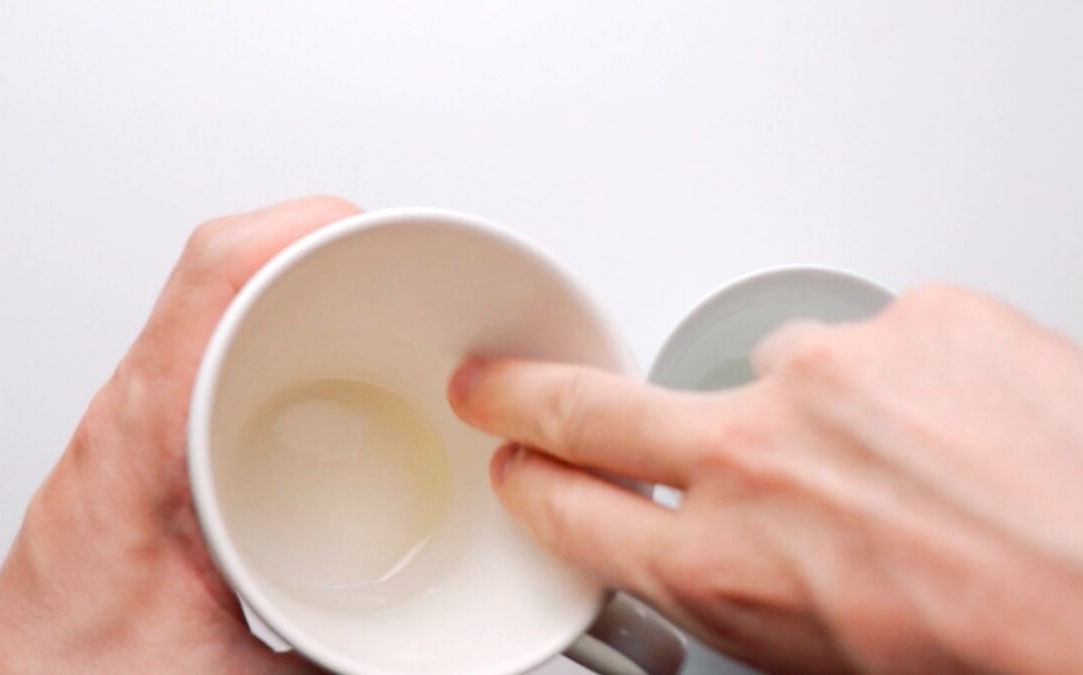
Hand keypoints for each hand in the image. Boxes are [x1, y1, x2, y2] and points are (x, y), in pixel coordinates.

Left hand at [0, 196, 359, 673]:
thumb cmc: (78, 674)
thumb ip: (342, 658)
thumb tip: (428, 655)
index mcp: (147, 442)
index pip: (215, 281)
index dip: (300, 230)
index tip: (374, 234)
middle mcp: (135, 411)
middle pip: (219, 269)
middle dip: (317, 242)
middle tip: (394, 261)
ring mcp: (138, 416)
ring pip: (211, 297)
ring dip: (291, 274)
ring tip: (366, 288)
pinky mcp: (150, 435)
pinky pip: (206, 338)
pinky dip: (269, 319)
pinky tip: (315, 353)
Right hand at [448, 286, 1082, 674]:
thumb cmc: (1006, 653)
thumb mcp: (822, 659)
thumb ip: (740, 588)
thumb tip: (708, 552)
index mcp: (724, 566)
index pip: (571, 508)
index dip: (532, 484)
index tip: (517, 462)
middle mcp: (757, 460)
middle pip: (592, 408)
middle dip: (524, 394)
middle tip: (494, 382)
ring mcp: (834, 375)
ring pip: (769, 370)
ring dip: (810, 411)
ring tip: (901, 464)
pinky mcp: (918, 317)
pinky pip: (876, 341)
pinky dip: (902, 379)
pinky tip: (960, 428)